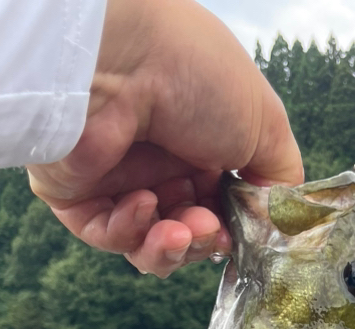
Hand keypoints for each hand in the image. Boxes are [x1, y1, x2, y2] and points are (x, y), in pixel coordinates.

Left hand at [27, 0, 302, 276]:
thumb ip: (279, 179)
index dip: (230, 230)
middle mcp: (158, 160)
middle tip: (210, 232)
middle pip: (184, 233)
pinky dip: (129, 231)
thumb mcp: (264, 125)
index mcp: (199, 143)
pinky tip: (142, 204)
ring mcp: (115, 177)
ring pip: (146, 244)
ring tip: (180, 232)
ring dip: (170, 247)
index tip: (239, 236)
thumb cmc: (196, 75)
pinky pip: (106, 234)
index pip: (217, 207)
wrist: (122, 56)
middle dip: (201, 242)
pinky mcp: (75, 191)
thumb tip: (276, 221)